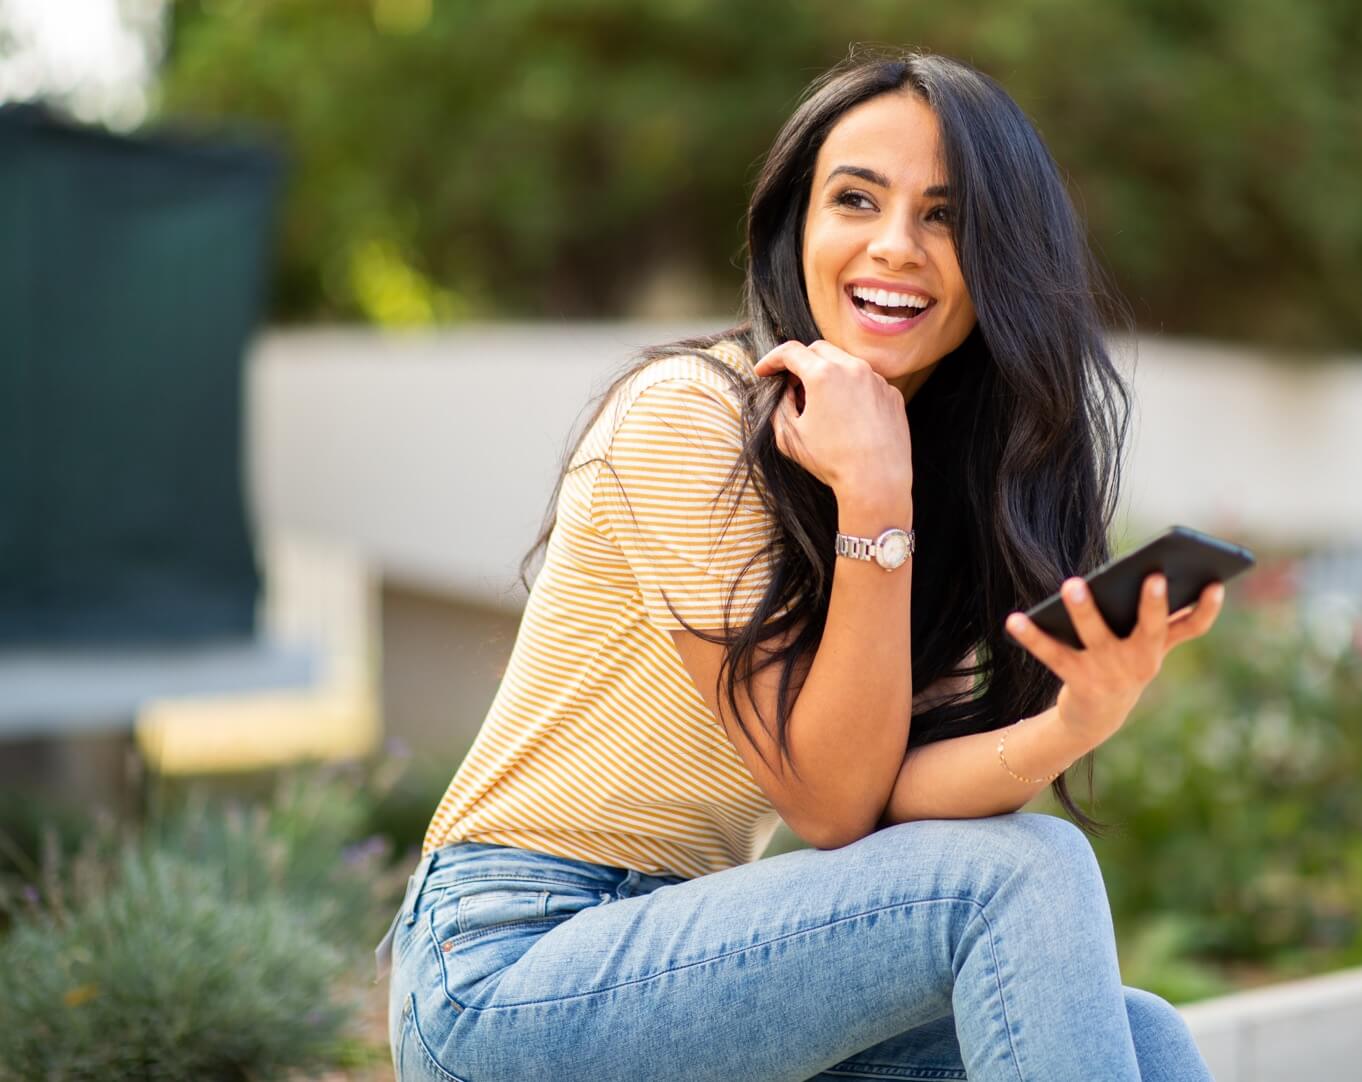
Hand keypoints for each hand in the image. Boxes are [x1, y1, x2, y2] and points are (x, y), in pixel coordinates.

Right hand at [751, 339, 912, 497]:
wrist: (876, 481)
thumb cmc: (831, 461)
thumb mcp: (790, 436)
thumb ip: (780, 406)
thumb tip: (786, 391)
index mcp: (823, 374)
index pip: (790, 352)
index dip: (771, 360)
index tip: (764, 372)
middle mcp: (853, 369)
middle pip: (819, 349)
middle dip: (800, 362)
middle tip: (791, 386)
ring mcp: (877, 380)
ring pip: (845, 364)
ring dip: (828, 375)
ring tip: (820, 404)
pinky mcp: (892, 395)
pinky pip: (866, 383)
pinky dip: (851, 391)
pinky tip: (846, 416)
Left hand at [1004, 573, 1225, 743]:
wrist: (1096, 719)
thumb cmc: (1122, 664)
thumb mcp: (1144, 645)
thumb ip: (1154, 616)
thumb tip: (1158, 572)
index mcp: (1158, 648)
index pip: (1193, 627)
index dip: (1208, 608)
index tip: (1216, 582)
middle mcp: (1139, 661)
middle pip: (1150, 628)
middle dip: (1153, 604)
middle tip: (1154, 575)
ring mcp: (1108, 671)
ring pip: (1096, 635)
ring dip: (1085, 611)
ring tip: (1072, 584)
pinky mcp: (1077, 679)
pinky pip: (1051, 653)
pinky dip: (1031, 635)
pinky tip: (1014, 619)